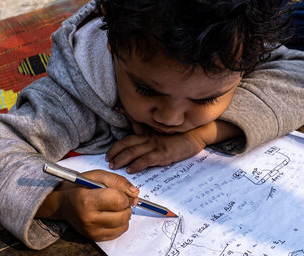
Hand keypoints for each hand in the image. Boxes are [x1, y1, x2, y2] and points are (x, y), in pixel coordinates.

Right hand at [36, 170, 138, 240]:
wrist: (62, 203)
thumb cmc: (78, 187)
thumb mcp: (96, 176)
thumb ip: (117, 181)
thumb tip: (135, 192)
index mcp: (87, 201)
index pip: (118, 201)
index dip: (125, 195)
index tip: (122, 191)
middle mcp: (89, 219)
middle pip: (123, 215)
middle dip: (126, 205)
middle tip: (119, 198)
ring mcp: (92, 231)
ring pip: (123, 225)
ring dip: (124, 214)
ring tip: (114, 206)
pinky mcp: (95, 238)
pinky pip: (118, 233)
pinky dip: (120, 223)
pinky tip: (111, 214)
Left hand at [108, 108, 243, 173]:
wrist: (195, 136)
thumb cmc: (179, 137)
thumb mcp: (161, 134)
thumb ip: (148, 135)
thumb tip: (136, 135)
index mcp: (148, 133)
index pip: (128, 136)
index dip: (117, 143)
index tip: (107, 151)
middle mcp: (150, 138)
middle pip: (127, 143)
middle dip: (115, 152)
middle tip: (108, 160)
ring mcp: (156, 145)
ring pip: (134, 151)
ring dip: (122, 159)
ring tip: (114, 166)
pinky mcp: (163, 153)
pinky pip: (147, 159)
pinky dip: (137, 164)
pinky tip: (131, 169)